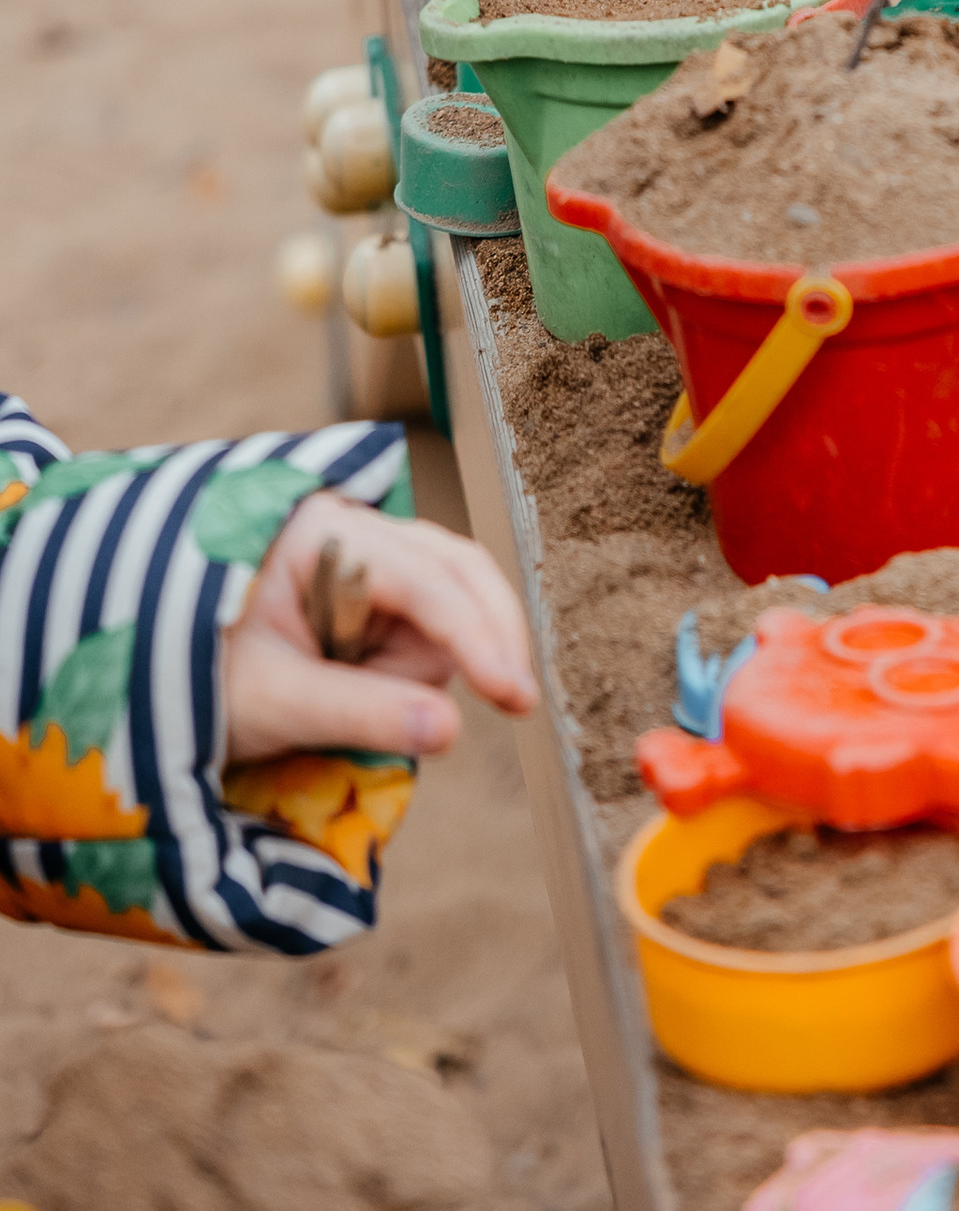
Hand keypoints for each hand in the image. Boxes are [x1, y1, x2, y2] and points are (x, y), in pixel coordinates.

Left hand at [221, 494, 535, 768]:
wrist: (138, 673)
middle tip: (514, 701)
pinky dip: (407, 668)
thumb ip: (360, 712)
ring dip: (420, 666)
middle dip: (481, 637)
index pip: (426, 580)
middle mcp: (354, 533)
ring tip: (342, 711)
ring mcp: (362, 561)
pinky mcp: (363, 595)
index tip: (513, 694)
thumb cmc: (193, 675)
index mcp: (324, 536)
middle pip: (456, 572)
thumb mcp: (271, 702)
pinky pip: (417, 626)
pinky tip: (366, 696)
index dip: (478, 635)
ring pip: (442, 605)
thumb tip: (452, 729)